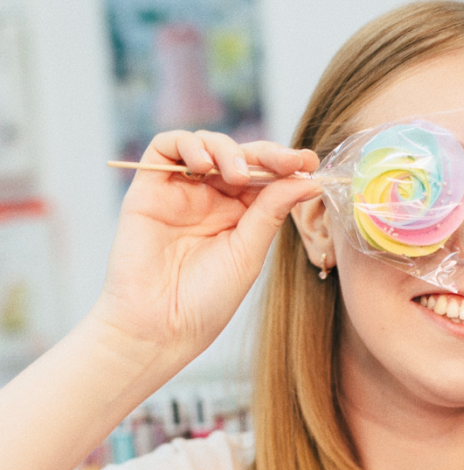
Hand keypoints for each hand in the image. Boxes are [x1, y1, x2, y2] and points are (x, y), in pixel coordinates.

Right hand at [94, 129, 320, 369]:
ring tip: (239, 174)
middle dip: (266, 154)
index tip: (309, 163)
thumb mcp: (248, 252)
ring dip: (228, 149)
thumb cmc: (205, 301)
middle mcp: (210, 200)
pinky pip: (165, 146)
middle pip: (239, 156)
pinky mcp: (148, 188)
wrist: (158, 326)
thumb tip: (309, 180)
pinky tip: (205, 164)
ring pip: (206, 145)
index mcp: (239, 218)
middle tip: (288, 162)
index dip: (286, 166)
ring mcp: (180, 192)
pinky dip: (188, 143)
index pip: (265, 178)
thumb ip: (272, 211)